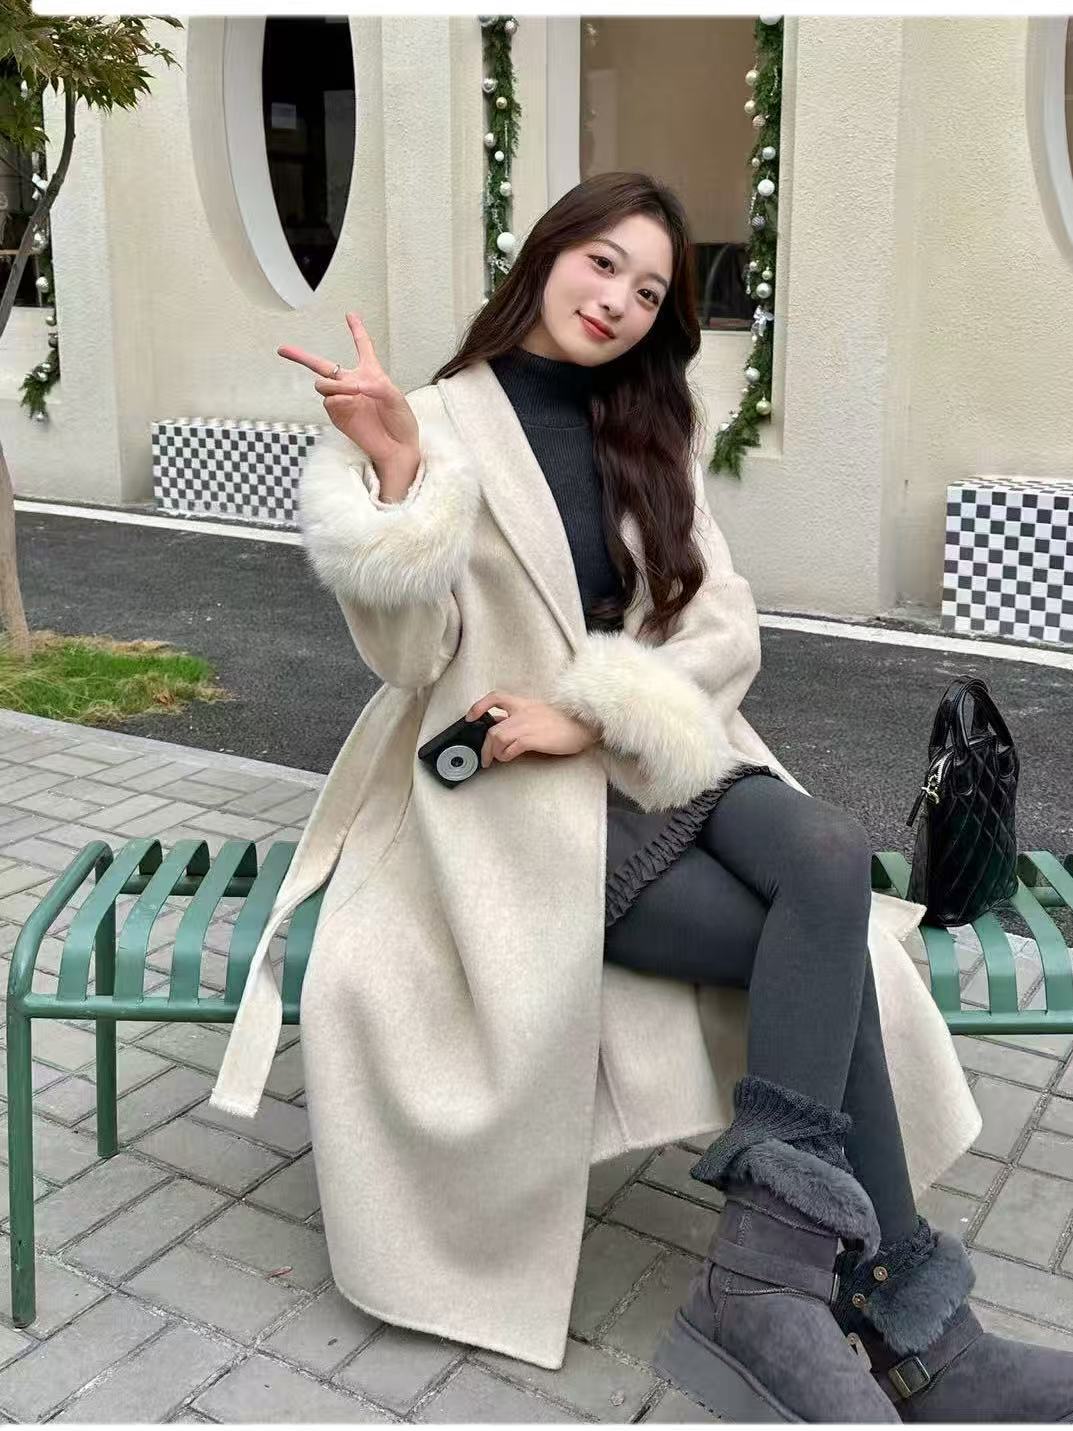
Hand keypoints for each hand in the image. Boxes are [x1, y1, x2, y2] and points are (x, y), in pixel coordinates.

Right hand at [277, 313, 419, 467]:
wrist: (398, 447)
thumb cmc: (401, 421)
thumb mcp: (396, 397)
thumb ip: (376, 385)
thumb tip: (354, 385)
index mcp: (371, 374)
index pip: (362, 347)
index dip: (357, 330)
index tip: (351, 315)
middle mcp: (353, 385)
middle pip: (323, 366)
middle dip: (300, 356)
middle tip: (282, 349)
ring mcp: (344, 401)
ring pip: (322, 384)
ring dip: (332, 384)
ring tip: (350, 391)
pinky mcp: (339, 416)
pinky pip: (328, 402)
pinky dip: (337, 399)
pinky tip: (349, 402)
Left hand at [466, 691, 600, 767]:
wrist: (585, 725)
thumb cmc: (567, 722)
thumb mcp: (541, 712)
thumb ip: (523, 717)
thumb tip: (505, 728)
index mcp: (524, 704)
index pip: (495, 697)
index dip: (479, 706)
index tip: (471, 717)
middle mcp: (523, 712)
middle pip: (493, 728)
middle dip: (484, 746)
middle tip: (485, 758)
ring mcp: (528, 725)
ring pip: (497, 737)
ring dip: (494, 752)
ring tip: (497, 759)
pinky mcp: (534, 739)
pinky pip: (511, 748)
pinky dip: (506, 755)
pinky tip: (510, 758)